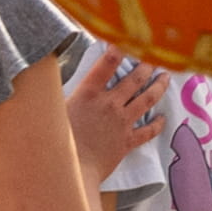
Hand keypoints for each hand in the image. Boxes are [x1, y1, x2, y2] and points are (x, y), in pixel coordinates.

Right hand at [64, 47, 168, 182]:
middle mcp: (110, 103)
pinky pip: (148, 130)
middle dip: (146, 65)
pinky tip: (164, 118)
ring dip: (158, 86)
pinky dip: (158, 124)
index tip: (126, 39)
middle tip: (155, 56)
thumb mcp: (53, 110)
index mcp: (89, 93)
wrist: (72, 171)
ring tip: (166, 77)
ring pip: (147, 99)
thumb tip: (45, 76)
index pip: (107, 64)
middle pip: (134, 79)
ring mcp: (122, 122)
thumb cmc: (56, 142)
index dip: (119, 49)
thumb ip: (56, 93)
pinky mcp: (128, 141)